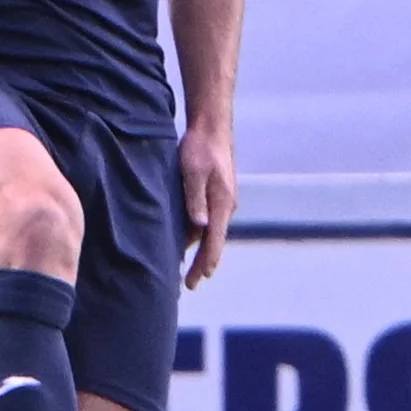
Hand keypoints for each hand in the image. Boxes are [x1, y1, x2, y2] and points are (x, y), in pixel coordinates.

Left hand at [178, 124, 235, 288]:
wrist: (212, 126)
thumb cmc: (199, 148)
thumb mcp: (192, 173)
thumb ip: (195, 200)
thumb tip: (199, 228)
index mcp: (222, 204)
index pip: (214, 243)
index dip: (204, 264)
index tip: (195, 282)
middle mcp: (226, 206)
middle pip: (214, 242)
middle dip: (202, 263)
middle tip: (189, 284)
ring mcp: (223, 201)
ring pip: (210, 232)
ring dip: (199, 249)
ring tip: (185, 267)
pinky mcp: (217, 194)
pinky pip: (208, 220)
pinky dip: (198, 234)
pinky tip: (186, 239)